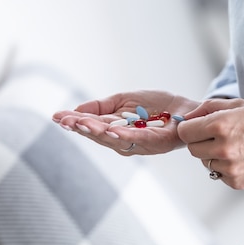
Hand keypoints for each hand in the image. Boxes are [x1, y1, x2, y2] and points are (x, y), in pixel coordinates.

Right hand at [52, 90, 199, 154]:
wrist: (187, 108)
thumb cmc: (157, 106)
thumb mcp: (124, 101)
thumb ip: (101, 107)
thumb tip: (76, 111)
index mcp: (115, 130)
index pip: (91, 126)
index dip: (74, 122)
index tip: (56, 116)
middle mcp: (125, 141)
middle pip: (99, 136)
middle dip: (82, 128)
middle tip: (66, 121)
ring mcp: (141, 144)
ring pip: (115, 140)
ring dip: (98, 132)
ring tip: (82, 124)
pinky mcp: (158, 143)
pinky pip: (139, 140)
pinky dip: (124, 136)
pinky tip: (111, 131)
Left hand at [177, 98, 243, 188]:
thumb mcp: (241, 104)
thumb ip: (209, 107)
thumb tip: (188, 117)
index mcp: (221, 125)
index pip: (184, 131)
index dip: (191, 127)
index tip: (199, 127)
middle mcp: (222, 148)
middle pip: (192, 149)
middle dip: (201, 141)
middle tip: (221, 136)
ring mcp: (229, 168)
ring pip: (205, 163)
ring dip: (213, 155)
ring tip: (237, 146)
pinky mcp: (236, 182)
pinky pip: (218, 174)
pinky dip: (225, 167)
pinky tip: (243, 158)